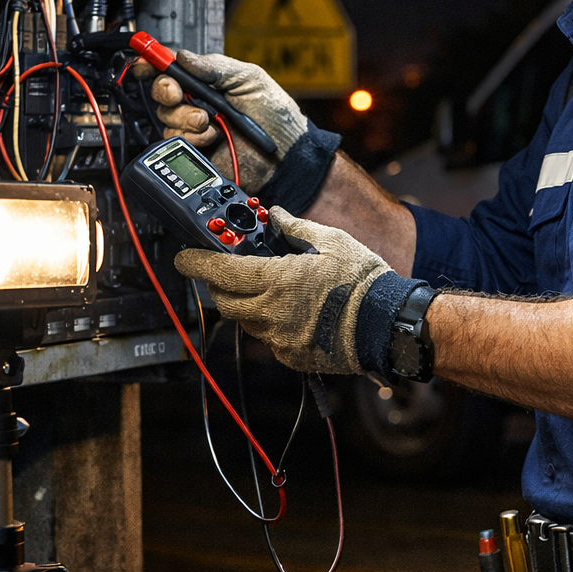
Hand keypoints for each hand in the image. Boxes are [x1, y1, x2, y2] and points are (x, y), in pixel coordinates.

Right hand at [131, 50, 308, 188]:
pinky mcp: (195, 150)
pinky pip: (175, 141)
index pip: (173, 68)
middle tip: (180, 95)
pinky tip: (212, 137)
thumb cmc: (276, 116)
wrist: (285, 154)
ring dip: (187, 118)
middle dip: (167, 91)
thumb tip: (183, 57)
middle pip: (161, 92)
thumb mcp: (250, 79)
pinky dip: (192, 137)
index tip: (145, 62)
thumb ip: (216, 67)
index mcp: (209, 81)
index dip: (153, 63)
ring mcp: (195, 127)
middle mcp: (197, 103)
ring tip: (211, 121)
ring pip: (166, 118)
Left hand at [175, 207, 391, 373]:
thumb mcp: (333, 241)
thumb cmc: (363, 282)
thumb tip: (277, 215)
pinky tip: (292, 312)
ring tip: (270, 289)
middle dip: (220, 284)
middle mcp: (271, 312)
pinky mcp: (291, 356)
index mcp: (277, 280)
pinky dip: (271, 323)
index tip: (185, 257)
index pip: (220, 272)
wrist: (387, 324)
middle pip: (225, 300)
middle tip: (229, 270)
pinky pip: (268, 339)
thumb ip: (297, 228)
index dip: (196, 263)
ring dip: (247, 304)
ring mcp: (279, 338)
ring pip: (245, 321)